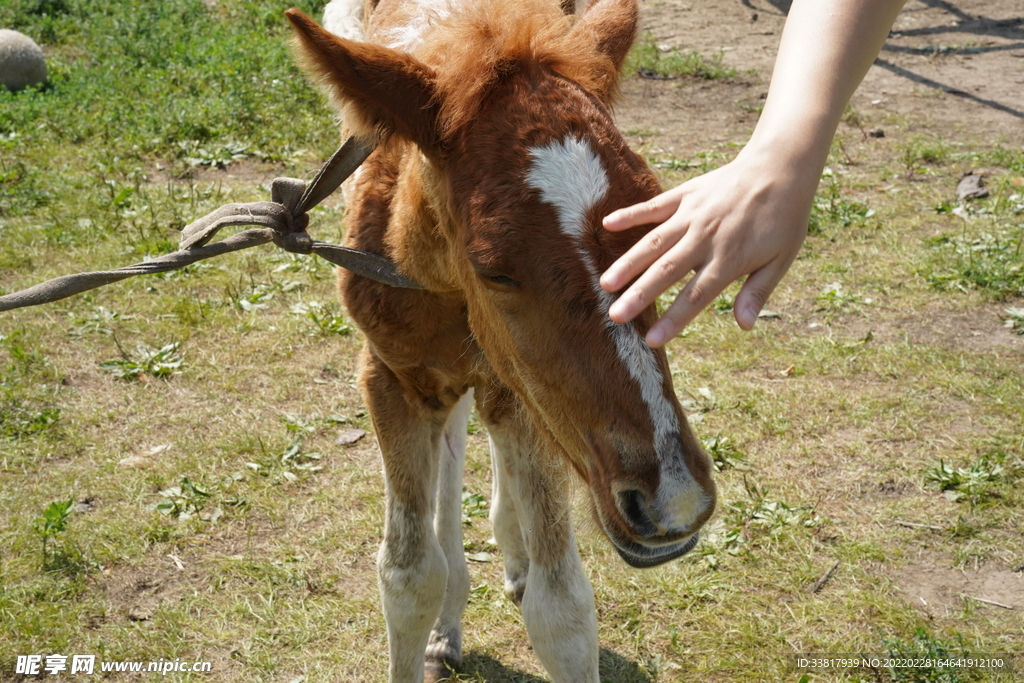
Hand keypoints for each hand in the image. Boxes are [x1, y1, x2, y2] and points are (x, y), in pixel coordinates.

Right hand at [599, 146, 815, 345]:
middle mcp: (706, 238)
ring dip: (629, 263)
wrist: (781, 167)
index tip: (653, 340)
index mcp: (729, 259)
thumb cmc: (784, 219)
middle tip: (615, 316)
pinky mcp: (686, 195)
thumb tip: (745, 326)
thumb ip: (758, 292)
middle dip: (640, 295)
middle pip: (667, 271)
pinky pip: (655, 206)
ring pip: (654, 242)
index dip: (674, 320)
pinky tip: (608, 225)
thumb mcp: (781, 259)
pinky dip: (631, 215)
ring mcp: (693, 215)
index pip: (696, 296)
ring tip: (606, 283)